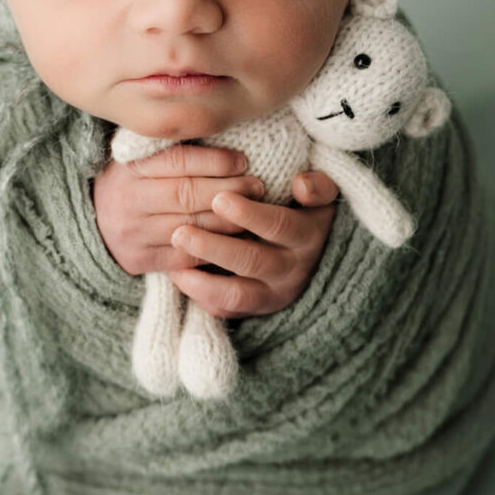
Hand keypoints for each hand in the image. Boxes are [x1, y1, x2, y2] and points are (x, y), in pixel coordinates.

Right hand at [92, 143, 268, 275]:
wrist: (92, 223)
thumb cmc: (130, 184)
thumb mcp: (140, 159)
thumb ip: (172, 148)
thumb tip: (224, 134)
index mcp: (129, 168)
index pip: (178, 161)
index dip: (215, 160)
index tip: (243, 161)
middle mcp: (128, 200)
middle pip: (187, 194)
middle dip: (229, 190)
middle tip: (257, 186)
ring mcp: (132, 233)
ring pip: (191, 227)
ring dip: (228, 220)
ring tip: (252, 211)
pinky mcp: (139, 260)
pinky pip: (185, 256)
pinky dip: (213, 248)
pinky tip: (233, 238)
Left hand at [168, 172, 339, 317]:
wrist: (314, 256)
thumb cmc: (306, 213)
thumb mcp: (321, 198)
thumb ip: (318, 187)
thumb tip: (301, 184)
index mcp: (306, 237)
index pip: (280, 226)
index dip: (250, 214)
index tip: (219, 198)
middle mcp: (291, 270)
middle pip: (252, 261)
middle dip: (214, 248)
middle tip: (180, 233)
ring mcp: (273, 294)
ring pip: (236, 294)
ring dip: (202, 280)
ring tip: (174, 263)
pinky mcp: (254, 309)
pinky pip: (225, 310)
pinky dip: (200, 295)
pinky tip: (177, 275)